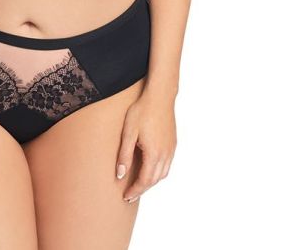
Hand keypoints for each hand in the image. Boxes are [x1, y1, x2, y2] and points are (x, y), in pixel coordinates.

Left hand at [115, 88, 176, 202]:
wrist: (160, 97)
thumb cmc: (142, 111)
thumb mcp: (128, 133)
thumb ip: (124, 155)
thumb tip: (120, 175)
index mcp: (154, 154)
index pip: (144, 180)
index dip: (135, 191)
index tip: (126, 197)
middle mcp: (165, 155)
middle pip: (154, 180)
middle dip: (142, 189)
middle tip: (130, 195)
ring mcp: (171, 149)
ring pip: (163, 174)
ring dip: (151, 182)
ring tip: (139, 185)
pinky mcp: (173, 143)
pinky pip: (167, 165)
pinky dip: (159, 172)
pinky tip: (151, 169)